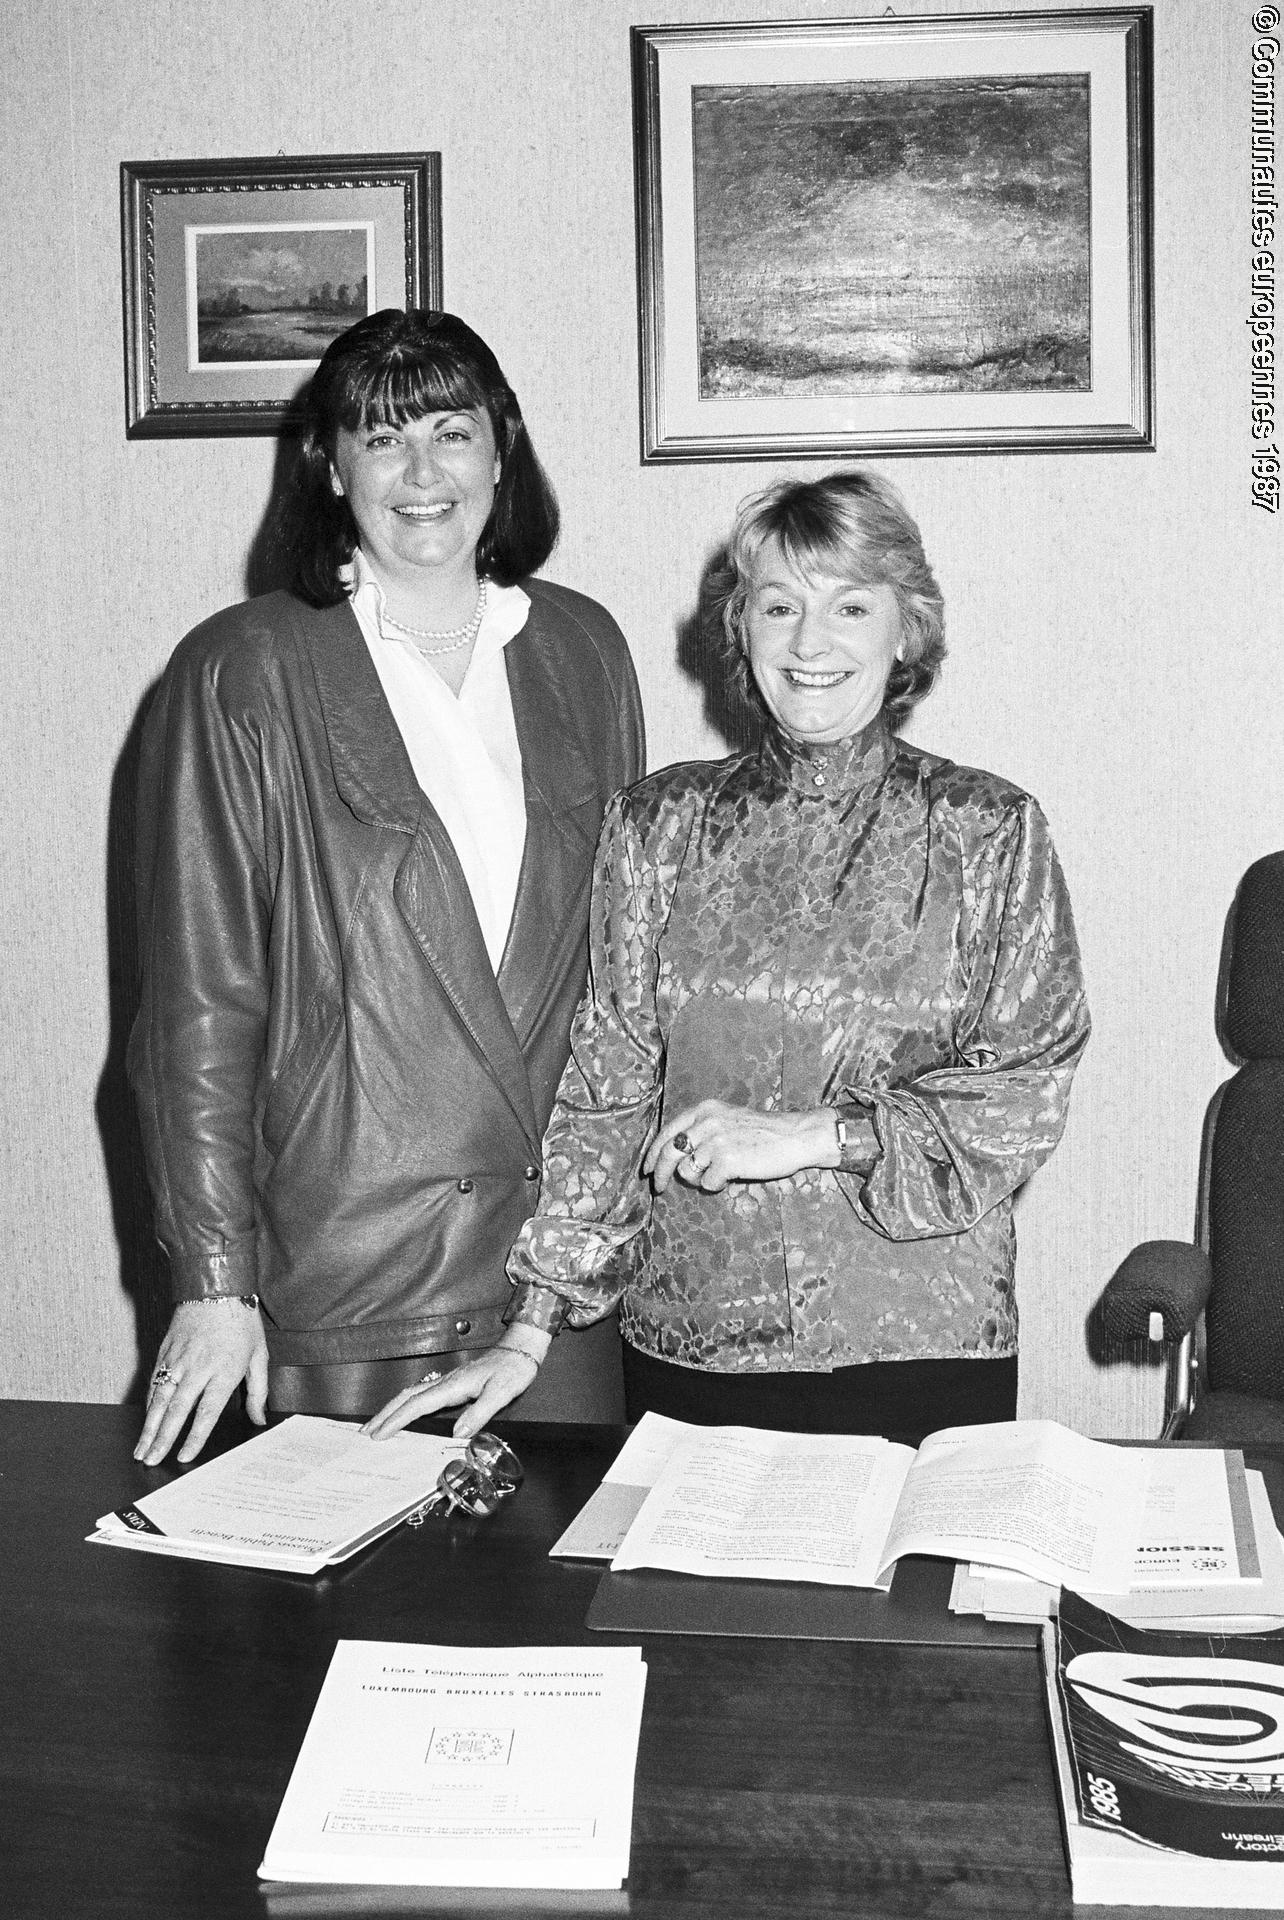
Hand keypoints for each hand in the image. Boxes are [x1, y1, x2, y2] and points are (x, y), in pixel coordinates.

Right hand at [134, 1300, 268, 1465]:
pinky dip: (148, 1404)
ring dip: (148, 1427)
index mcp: (225, 1371)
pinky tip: (145, 1421)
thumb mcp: (260, 1355)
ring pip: (159, 1399)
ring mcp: (179, 1359)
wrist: (217, 1286)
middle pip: (177, 1410)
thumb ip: (258, 1391)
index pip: (207, 1411)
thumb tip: (259, 1419)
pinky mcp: (165, 1351)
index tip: (184, 1456)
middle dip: (162, 1439)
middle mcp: (199, 1368)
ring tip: (140, 1449)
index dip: (195, 1437)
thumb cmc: (242, 1321)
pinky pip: (154, 1382)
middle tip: (151, 1461)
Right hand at [361, 1331, 552, 1443]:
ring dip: (391, 1409)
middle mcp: (445, 1382)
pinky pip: (420, 1395)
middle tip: (365, 1432)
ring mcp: (447, 1382)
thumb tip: (457, 1433)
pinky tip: (402, 1413)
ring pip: (410, 1394)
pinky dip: (404, 1405)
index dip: (397, 1420)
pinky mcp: (451, 1384)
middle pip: (406, 1397)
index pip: (418, 1404)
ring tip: (375, 1425)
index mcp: (454, 1385)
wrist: (520, 1351)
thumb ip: (480, 1413)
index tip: (380, 1434)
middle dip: (384, 1415)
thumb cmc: (513, 1370)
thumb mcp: (502, 1393)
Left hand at [643, 1099, 841, 1192]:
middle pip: (668, 1153)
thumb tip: (673, 1157)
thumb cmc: (763, 1132)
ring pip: (687, 1171)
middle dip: (660, 1174)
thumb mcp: (727, 1119)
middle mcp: (707, 1122)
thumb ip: (701, 1130)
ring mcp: (716, 1141)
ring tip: (717, 1174)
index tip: (646, 1169)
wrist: (795, 1136)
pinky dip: (716, 1185)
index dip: (652, 1153)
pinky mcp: (727, 1160)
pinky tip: (731, 1177)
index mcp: (705, 1109)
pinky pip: (707, 1183)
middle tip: (659, 1188)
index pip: (667, 1132)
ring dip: (698, 1179)